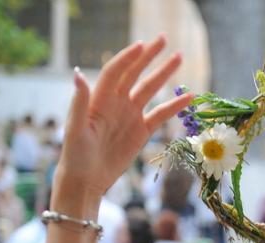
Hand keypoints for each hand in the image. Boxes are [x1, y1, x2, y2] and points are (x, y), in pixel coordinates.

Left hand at [55, 35, 192, 203]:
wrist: (86, 180)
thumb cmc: (75, 156)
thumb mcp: (74, 130)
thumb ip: (79, 102)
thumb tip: (78, 75)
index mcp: (99, 99)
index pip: (115, 72)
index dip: (128, 58)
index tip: (141, 45)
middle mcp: (116, 102)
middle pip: (135, 73)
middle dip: (149, 56)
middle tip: (164, 39)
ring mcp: (130, 116)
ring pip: (150, 89)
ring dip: (164, 74)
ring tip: (179, 57)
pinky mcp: (141, 132)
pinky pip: (160, 115)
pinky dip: (174, 106)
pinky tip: (190, 97)